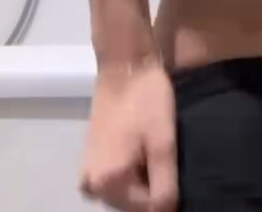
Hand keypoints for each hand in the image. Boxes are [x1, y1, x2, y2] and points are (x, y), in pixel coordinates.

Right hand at [80, 57, 177, 211]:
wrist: (125, 64)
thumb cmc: (147, 100)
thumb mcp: (164, 145)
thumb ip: (165, 187)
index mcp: (108, 183)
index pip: (148, 209)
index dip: (168, 193)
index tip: (174, 168)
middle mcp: (91, 184)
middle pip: (133, 204)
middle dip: (152, 187)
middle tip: (164, 157)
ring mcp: (87, 172)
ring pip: (125, 192)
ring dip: (142, 179)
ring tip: (153, 149)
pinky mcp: (90, 159)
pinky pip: (114, 179)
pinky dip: (130, 171)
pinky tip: (141, 147)